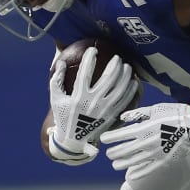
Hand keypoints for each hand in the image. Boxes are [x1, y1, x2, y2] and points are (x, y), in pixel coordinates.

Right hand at [48, 48, 138, 163]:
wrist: (73, 140)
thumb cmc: (63, 116)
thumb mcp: (55, 98)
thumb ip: (56, 79)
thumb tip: (61, 62)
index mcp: (78, 97)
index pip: (85, 73)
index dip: (89, 59)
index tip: (93, 50)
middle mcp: (92, 102)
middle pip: (108, 79)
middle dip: (114, 65)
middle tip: (117, 57)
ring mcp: (104, 109)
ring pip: (119, 88)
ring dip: (125, 75)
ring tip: (127, 66)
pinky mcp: (112, 116)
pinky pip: (125, 101)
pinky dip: (131, 90)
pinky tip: (134, 82)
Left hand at [99, 103, 189, 178]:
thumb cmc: (175, 113)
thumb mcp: (155, 109)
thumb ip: (137, 114)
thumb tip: (123, 118)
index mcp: (143, 129)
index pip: (120, 135)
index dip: (109, 138)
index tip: (103, 139)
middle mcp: (146, 142)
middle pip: (123, 150)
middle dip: (113, 152)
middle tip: (108, 153)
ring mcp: (155, 153)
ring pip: (132, 161)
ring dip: (121, 163)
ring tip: (115, 164)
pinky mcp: (164, 160)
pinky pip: (148, 169)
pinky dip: (138, 173)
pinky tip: (131, 175)